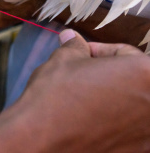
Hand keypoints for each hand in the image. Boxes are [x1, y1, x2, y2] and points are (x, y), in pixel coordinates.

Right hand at [0, 31, 149, 151]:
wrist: (39, 139)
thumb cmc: (54, 97)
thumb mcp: (64, 59)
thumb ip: (76, 47)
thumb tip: (72, 38)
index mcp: (144, 73)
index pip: (128, 53)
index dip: (101, 51)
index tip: (83, 55)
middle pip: (134, 80)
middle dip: (110, 73)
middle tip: (83, 74)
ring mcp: (146, 133)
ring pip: (131, 105)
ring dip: (112, 97)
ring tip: (83, 97)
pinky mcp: (134, 151)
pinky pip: (126, 129)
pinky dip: (110, 121)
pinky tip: (86, 118)